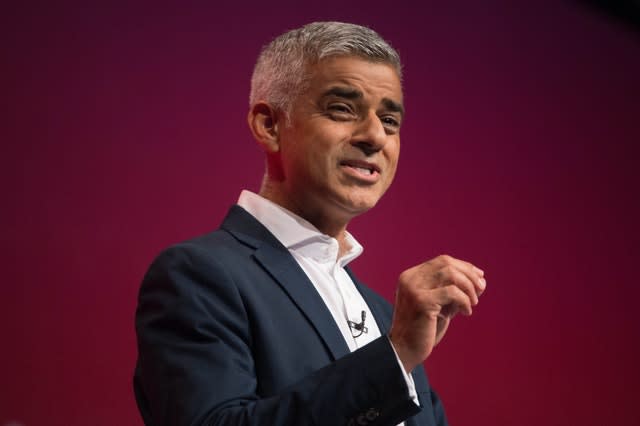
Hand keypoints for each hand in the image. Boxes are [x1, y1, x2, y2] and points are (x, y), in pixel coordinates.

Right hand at [389, 255, 485, 371]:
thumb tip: (481, 279)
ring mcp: (414, 289)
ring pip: (450, 274)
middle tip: (481, 290)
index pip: (442, 261)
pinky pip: (452, 292)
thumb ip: (455, 291)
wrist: (404, 350)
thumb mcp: (440, 305)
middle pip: (447, 264)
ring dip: (468, 287)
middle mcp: (410, 279)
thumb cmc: (424, 329)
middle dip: (469, 275)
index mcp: (411, 276)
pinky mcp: (421, 301)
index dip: (464, 267)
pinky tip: (466, 313)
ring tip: (473, 303)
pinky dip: (464, 301)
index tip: (479, 277)